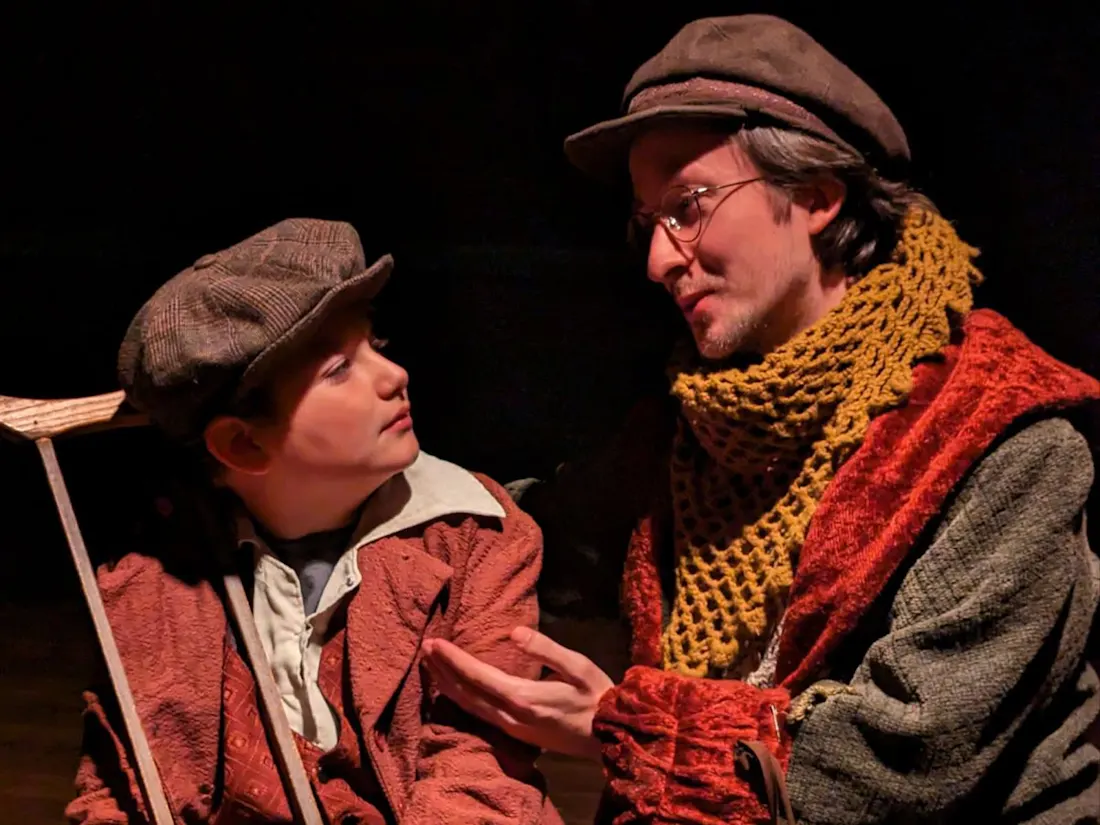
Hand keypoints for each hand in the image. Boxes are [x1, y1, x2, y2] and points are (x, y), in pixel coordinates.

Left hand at [420, 627, 613, 761]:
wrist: (610, 736)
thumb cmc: (597, 696)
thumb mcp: (578, 666)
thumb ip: (545, 648)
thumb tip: (514, 632)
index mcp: (523, 698)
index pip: (477, 676)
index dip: (453, 659)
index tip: (434, 642)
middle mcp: (511, 717)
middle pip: (466, 693)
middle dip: (443, 671)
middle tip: (425, 648)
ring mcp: (512, 729)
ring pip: (469, 707)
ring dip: (448, 685)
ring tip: (432, 666)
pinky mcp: (516, 734)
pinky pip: (479, 715)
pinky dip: (462, 699)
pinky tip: (456, 690)